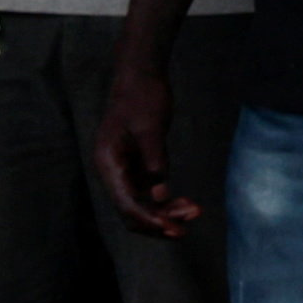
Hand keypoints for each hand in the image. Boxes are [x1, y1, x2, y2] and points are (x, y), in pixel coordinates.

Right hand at [93, 42, 202, 237]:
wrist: (141, 75)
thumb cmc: (143, 97)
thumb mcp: (152, 129)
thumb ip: (155, 162)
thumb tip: (161, 195)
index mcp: (108, 162)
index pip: (125, 202)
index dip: (148, 219)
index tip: (171, 227)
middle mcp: (113, 171)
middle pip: (131, 211)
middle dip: (158, 221)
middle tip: (186, 227)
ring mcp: (125, 171)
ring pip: (142, 205)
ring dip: (166, 213)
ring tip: (194, 211)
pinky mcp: (138, 167)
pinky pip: (150, 193)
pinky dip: (167, 201)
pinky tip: (188, 203)